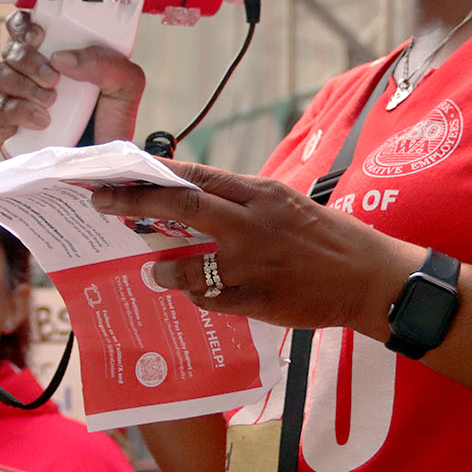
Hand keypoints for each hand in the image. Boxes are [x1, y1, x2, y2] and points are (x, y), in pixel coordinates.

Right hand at [0, 9, 145, 149]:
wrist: (106, 160)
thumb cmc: (113, 117)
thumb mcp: (126, 83)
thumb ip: (105, 61)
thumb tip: (61, 58)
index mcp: (56, 53)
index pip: (26, 27)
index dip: (24, 25)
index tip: (39, 36)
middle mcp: (32, 72)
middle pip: (10, 49)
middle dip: (28, 59)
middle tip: (53, 78)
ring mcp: (18, 98)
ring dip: (23, 84)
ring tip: (50, 100)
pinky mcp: (10, 126)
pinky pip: (2, 110)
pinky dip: (22, 111)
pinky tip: (43, 120)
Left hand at [88, 160, 420, 337]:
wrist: (370, 278)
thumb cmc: (328, 239)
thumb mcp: (287, 204)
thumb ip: (243, 202)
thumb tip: (195, 200)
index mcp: (262, 194)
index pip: (197, 175)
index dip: (153, 173)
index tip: (119, 172)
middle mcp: (254, 223)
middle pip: (183, 205)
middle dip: (134, 202)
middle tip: (101, 202)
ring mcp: (254, 263)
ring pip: (189, 263)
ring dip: (165, 267)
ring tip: (156, 270)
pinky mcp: (259, 299)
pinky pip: (211, 299)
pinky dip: (197, 296)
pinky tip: (196, 295)